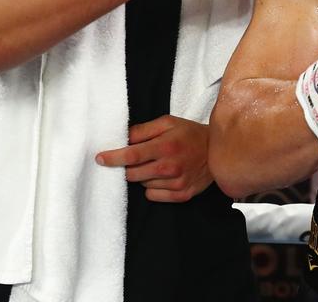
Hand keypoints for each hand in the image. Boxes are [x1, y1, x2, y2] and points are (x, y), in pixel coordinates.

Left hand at [96, 115, 212, 202]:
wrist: (218, 151)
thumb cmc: (190, 134)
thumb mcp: (168, 122)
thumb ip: (143, 130)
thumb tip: (123, 138)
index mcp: (165, 146)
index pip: (131, 155)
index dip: (112, 158)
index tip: (99, 158)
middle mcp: (170, 167)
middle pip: (132, 174)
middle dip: (127, 168)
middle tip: (134, 160)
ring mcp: (176, 183)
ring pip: (142, 185)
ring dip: (142, 176)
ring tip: (156, 165)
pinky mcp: (182, 195)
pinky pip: (153, 195)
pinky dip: (152, 188)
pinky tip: (162, 177)